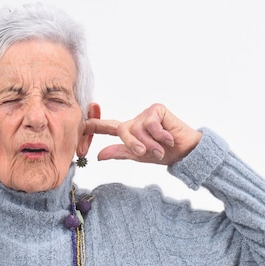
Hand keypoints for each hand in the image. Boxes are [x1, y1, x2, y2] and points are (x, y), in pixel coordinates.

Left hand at [84, 103, 201, 165]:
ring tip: (161, 147)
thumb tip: (99, 156)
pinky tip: (168, 138)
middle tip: (146, 152)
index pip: (108, 127)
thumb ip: (120, 153)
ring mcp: (145, 114)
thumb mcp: (139, 156)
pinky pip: (150, 124)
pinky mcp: (156, 109)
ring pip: (138, 129)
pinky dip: (160, 135)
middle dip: (134, 144)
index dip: (94, 125)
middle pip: (123, 131)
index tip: (80, 123)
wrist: (184, 152)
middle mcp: (135, 121)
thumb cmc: (163, 153)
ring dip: (151, 143)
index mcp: (129, 132)